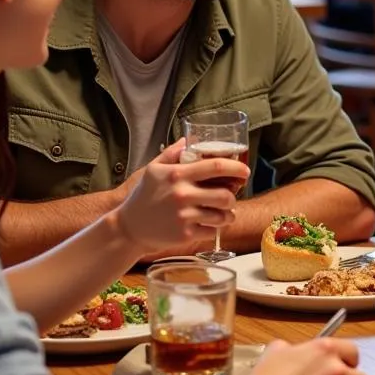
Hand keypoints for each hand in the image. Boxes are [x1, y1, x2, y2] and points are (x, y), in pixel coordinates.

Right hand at [116, 139, 249, 254]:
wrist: (129, 228)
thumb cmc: (143, 196)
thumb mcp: (153, 170)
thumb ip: (172, 154)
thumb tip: (188, 140)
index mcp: (177, 174)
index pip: (215, 166)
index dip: (236, 168)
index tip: (245, 171)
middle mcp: (182, 195)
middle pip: (225, 194)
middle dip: (233, 196)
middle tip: (232, 196)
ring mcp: (184, 216)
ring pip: (222, 216)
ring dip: (228, 215)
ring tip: (225, 213)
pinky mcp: (185, 235)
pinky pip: (212, 231)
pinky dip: (215, 228)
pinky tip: (211, 225)